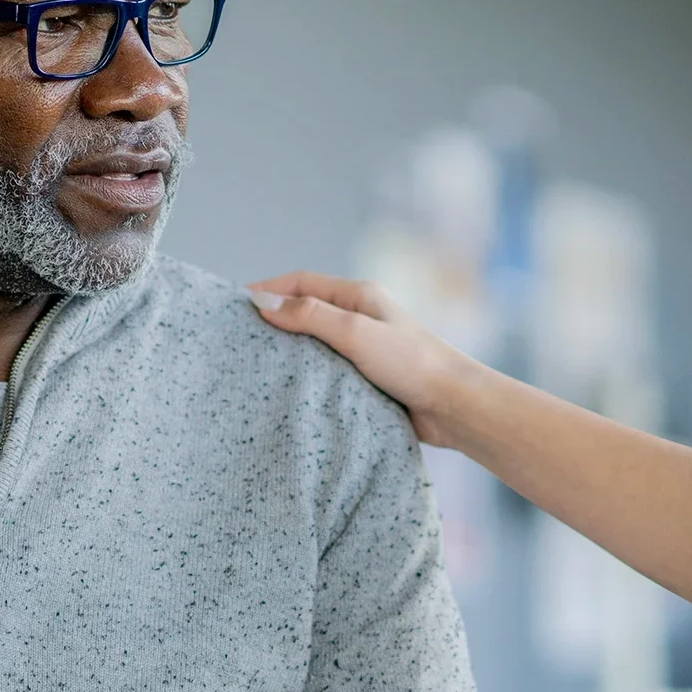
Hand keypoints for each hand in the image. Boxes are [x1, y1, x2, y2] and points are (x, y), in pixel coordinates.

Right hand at [248, 272, 485, 447]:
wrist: (454, 407)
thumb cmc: (411, 364)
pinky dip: (307, 377)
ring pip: (316, 345)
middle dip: (275, 319)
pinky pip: (328, 373)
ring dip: (290, 351)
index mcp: (360, 297)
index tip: (237, 303)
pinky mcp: (366, 380)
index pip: (303, 283)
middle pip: (307, 312)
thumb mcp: (356, 333)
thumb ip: (311, 317)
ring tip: (256, 364)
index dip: (269, 289)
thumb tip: (265, 305)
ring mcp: (364, 350)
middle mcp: (361, 319)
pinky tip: (288, 390)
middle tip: (240, 336)